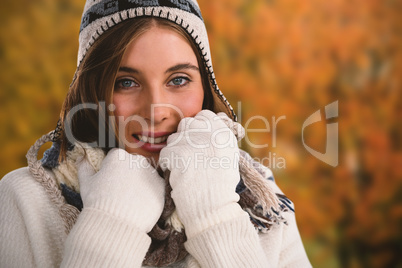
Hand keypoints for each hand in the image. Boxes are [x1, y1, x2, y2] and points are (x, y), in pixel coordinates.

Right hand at [78, 148, 164, 232]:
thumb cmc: (98, 204)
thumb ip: (84, 167)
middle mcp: (136, 160)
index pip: (115, 158)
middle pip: (132, 165)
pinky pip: (156, 187)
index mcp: (118, 156)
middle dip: (127, 175)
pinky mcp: (161, 185)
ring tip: (130, 201)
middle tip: (120, 193)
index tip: (108, 183)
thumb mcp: (86, 184)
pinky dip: (150, 194)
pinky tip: (140, 204)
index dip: (110, 171)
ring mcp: (151, 172)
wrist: (116, 224)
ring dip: (140, 184)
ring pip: (145, 175)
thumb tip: (81, 157)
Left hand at [159, 110, 245, 237]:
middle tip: (188, 153)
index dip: (199, 126)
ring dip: (176, 150)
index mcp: (222, 133)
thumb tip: (206, 129)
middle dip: (185, 136)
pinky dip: (168, 163)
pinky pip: (165, 153)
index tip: (198, 138)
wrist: (212, 206)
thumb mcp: (229, 157)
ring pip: (173, 138)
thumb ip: (218, 139)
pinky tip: (176, 173)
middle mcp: (207, 133)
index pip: (205, 116)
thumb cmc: (221, 186)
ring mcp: (190, 142)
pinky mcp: (176, 153)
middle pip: (187, 123)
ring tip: (184, 167)